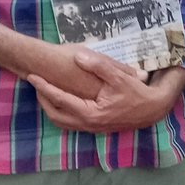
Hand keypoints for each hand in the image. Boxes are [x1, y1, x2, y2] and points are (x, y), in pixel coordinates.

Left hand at [28, 49, 177, 132]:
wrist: (153, 109)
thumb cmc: (137, 93)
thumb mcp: (119, 76)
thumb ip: (99, 65)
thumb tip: (78, 56)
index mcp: (90, 113)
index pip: (59, 99)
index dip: (43, 87)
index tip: (32, 76)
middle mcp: (87, 124)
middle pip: (54, 114)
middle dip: (42, 99)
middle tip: (35, 84)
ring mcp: (91, 128)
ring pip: (61, 121)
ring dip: (50, 107)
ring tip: (45, 92)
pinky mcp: (95, 127)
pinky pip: (70, 122)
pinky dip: (61, 112)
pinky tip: (62, 100)